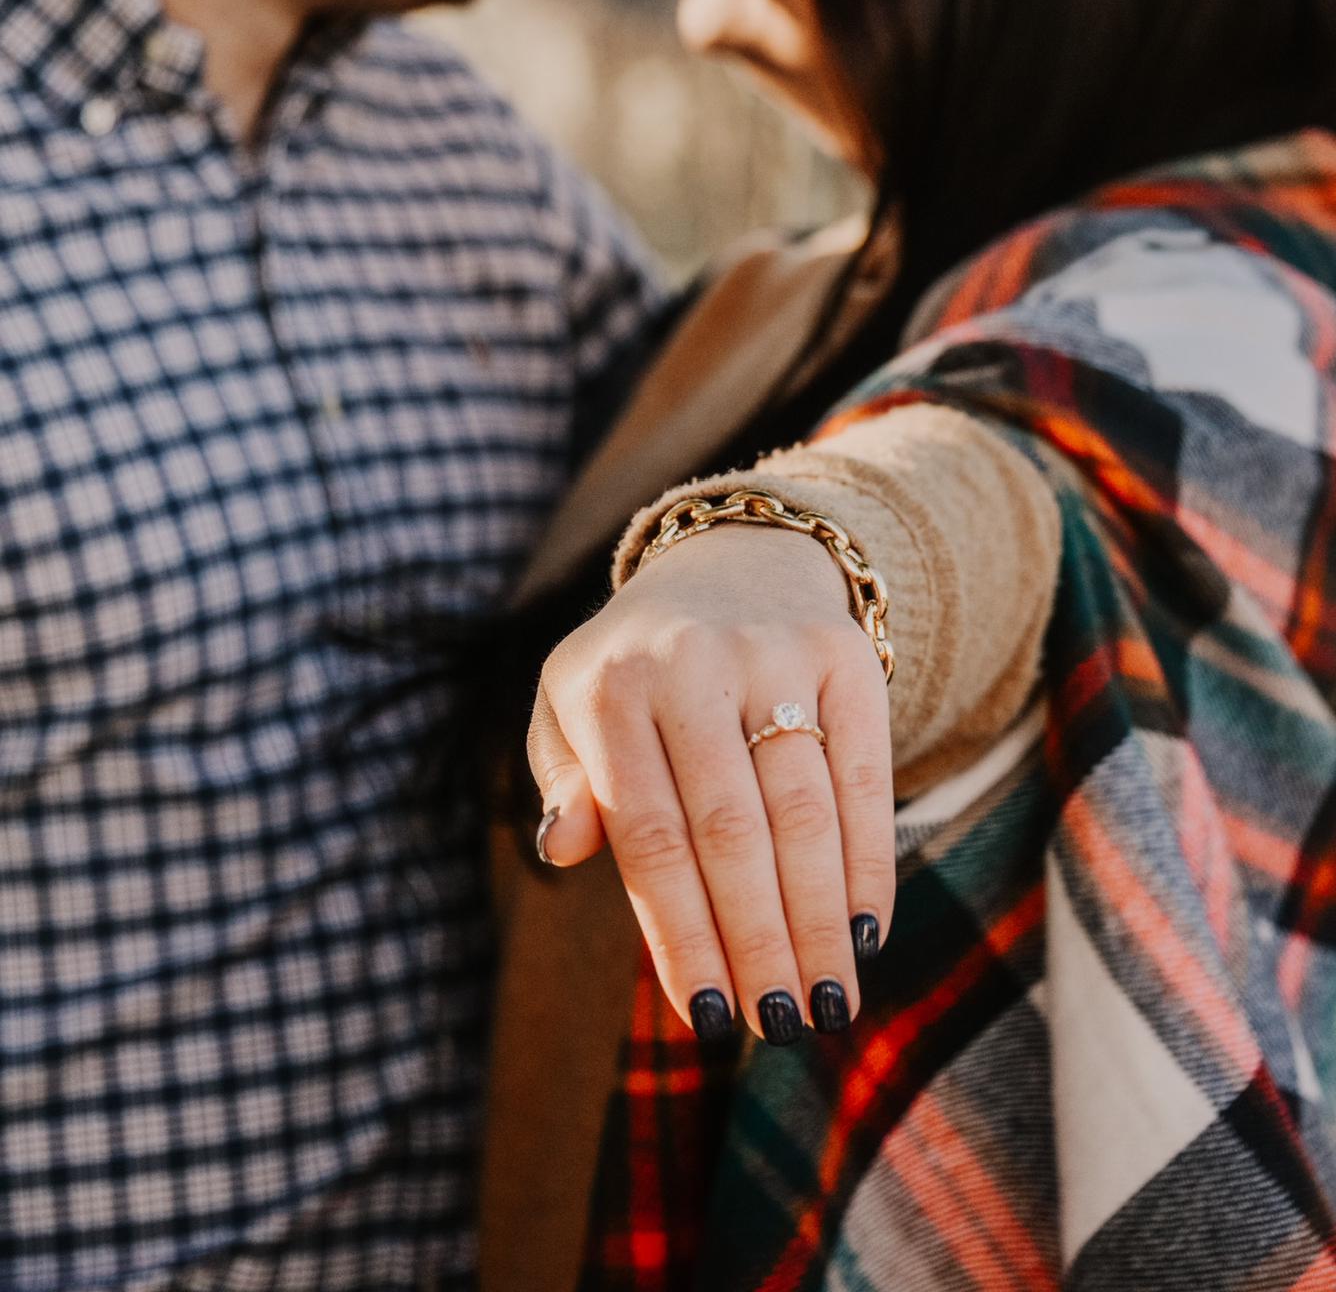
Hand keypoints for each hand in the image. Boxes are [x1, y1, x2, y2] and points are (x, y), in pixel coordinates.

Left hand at [528, 525, 895, 1044]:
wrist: (730, 558)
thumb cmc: (638, 670)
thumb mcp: (571, 707)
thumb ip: (563, 780)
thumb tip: (561, 848)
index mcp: (611, 686)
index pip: (650, 836)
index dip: (683, 934)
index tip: (709, 1018)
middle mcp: (694, 662)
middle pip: (732, 832)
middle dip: (759, 942)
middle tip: (779, 1026)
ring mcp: (775, 652)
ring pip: (804, 811)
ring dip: (818, 920)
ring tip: (827, 1003)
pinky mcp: (843, 653)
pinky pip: (865, 775)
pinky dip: (867, 864)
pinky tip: (864, 932)